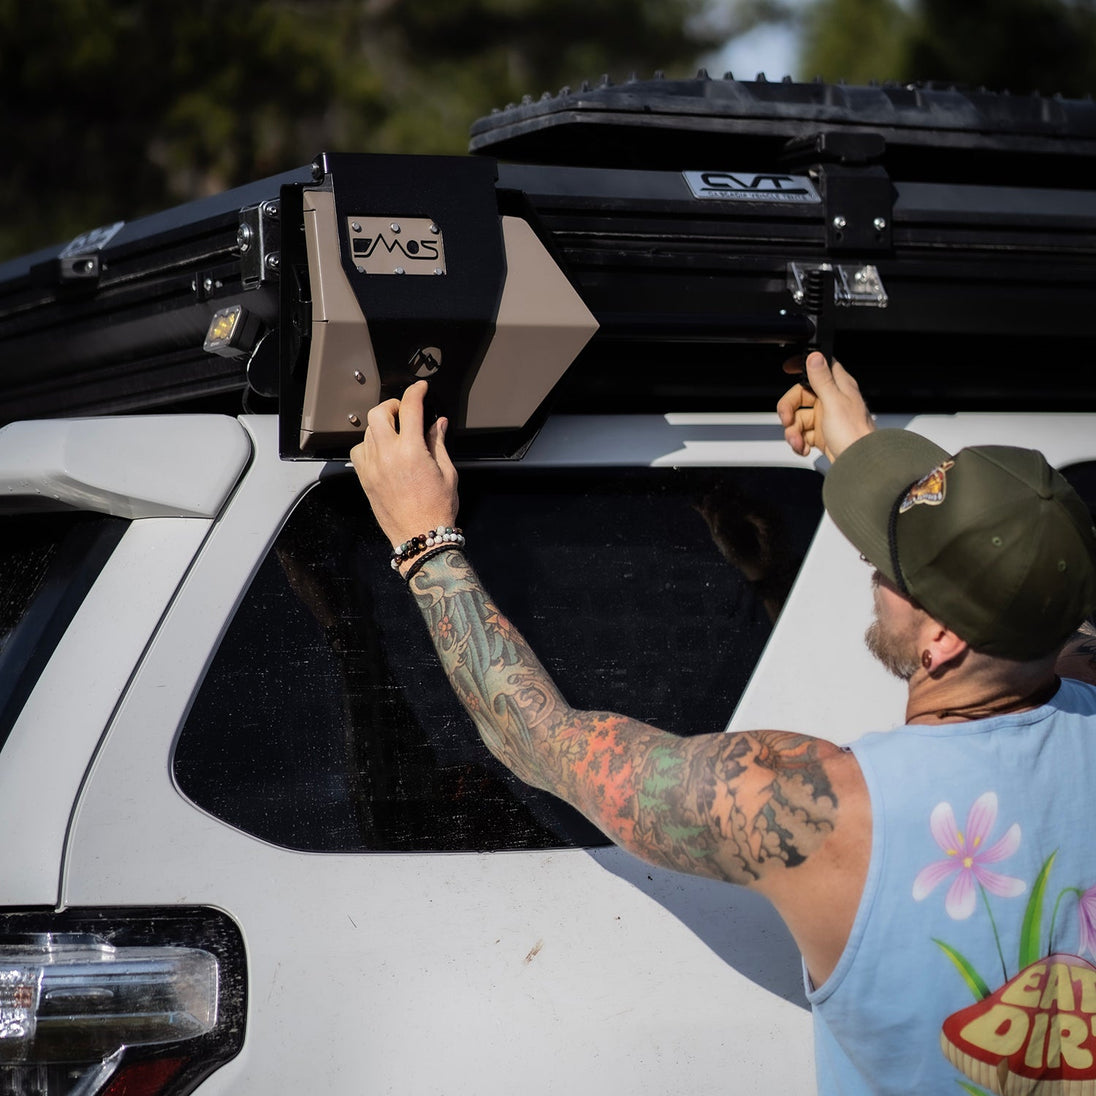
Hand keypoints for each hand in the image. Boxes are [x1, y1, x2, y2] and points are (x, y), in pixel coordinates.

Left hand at [349, 380, 458, 549]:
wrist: (420, 536)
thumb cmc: (437, 508)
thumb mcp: (447, 472)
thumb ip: (438, 443)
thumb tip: (438, 423)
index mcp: (411, 450)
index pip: (410, 408)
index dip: (415, 392)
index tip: (420, 388)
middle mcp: (387, 455)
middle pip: (379, 413)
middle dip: (392, 406)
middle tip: (404, 411)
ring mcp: (372, 467)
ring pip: (367, 431)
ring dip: (381, 425)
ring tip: (395, 433)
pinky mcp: (364, 479)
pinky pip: (358, 451)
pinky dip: (368, 445)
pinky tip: (382, 451)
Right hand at [776, 352, 874, 460]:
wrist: (859, 465)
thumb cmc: (854, 434)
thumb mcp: (834, 402)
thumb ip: (822, 379)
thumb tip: (815, 356)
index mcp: (839, 386)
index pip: (819, 367)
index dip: (803, 365)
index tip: (788, 368)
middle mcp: (832, 400)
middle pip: (800, 396)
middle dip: (789, 409)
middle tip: (787, 419)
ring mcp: (827, 418)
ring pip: (799, 418)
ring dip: (793, 431)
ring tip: (799, 442)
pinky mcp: (823, 435)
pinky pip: (803, 434)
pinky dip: (800, 442)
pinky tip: (805, 448)